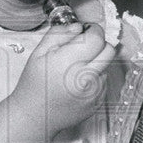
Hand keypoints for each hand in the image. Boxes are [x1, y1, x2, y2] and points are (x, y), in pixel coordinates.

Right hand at [13, 22, 114, 136]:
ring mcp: (94, 92)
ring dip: (96, 62)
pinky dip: (95, 77)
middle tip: (85, 46)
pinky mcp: (98, 102)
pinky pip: (104, 81)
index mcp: (68, 63)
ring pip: (107, 65)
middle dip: (98, 43)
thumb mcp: (39, 53)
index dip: (93, 30)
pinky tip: (77, 82)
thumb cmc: (34, 85)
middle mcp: (84, 79)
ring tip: (76, 69)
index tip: (87, 30)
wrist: (35, 116)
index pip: (96, 38)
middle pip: (109, 50)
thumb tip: (78, 27)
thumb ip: (59, 34)